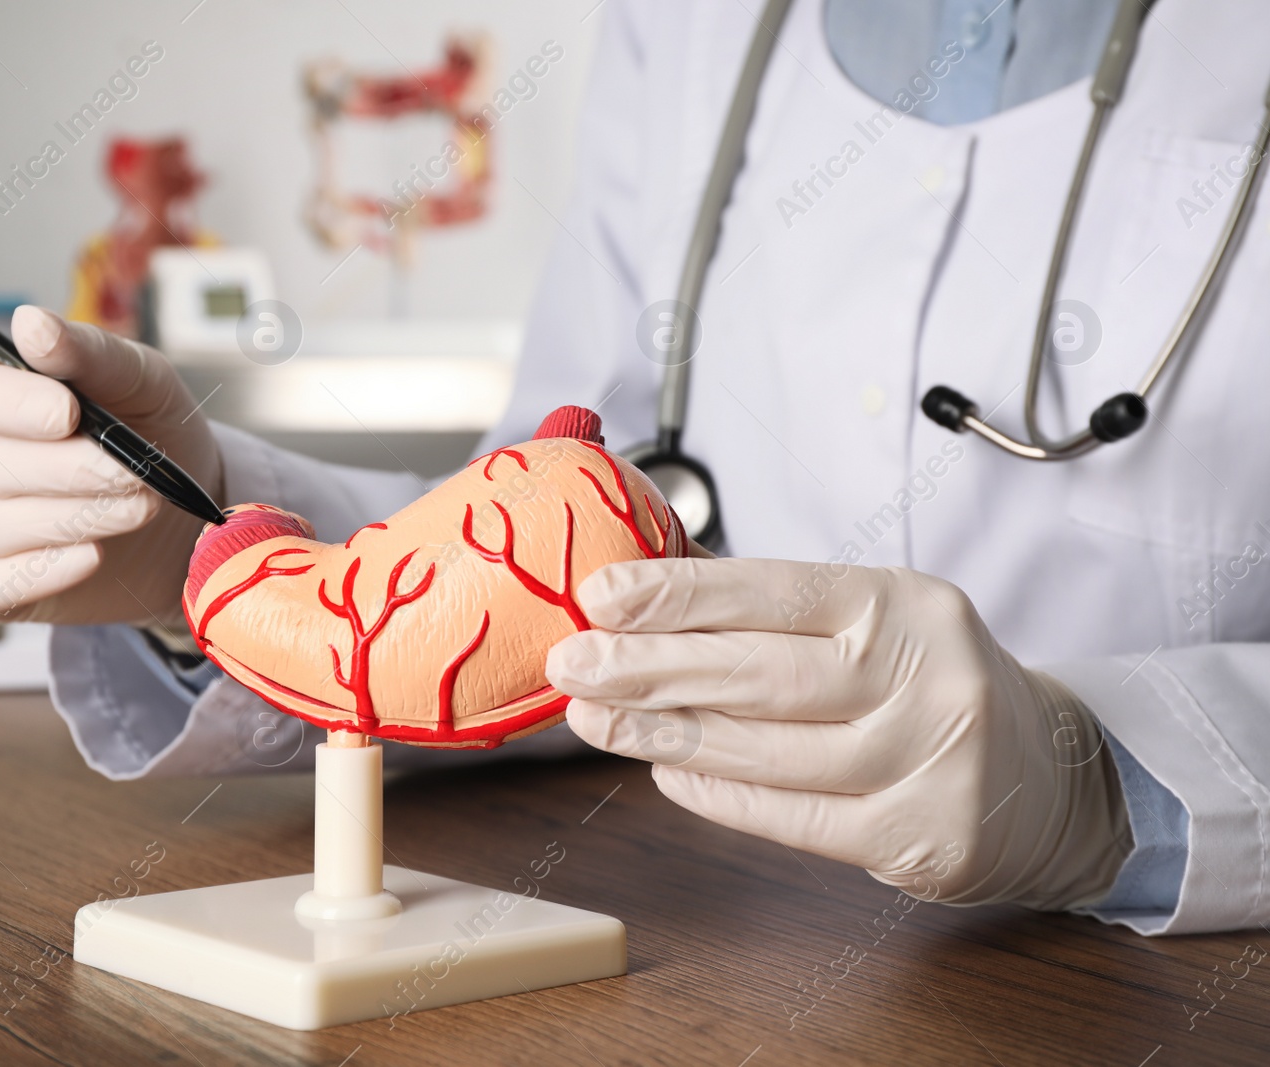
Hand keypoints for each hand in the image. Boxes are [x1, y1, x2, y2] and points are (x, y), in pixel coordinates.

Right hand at [0, 306, 222, 626]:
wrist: (180, 514)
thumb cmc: (147, 434)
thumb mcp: (139, 382)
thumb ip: (89, 352)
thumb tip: (31, 323)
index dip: (2, 402)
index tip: (67, 412)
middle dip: (62, 470)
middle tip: (132, 475)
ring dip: (70, 518)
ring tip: (140, 507)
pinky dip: (45, 572)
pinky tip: (93, 555)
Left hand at [546, 558, 1132, 908]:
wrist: (1048, 777)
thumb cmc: (929, 682)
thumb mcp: (879, 619)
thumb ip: (777, 613)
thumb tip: (645, 603)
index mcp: (905, 603)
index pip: (774, 591)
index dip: (680, 594)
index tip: (600, 595)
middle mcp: (923, 677)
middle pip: (759, 673)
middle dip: (649, 667)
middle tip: (571, 663)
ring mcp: (924, 763)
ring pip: (765, 750)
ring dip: (664, 733)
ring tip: (594, 719)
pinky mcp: (915, 838)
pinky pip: (791, 817)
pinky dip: (718, 794)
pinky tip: (663, 770)